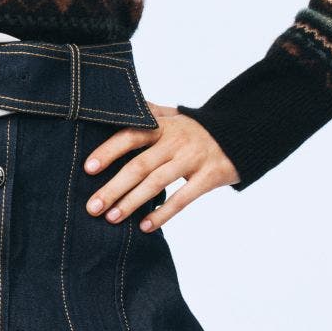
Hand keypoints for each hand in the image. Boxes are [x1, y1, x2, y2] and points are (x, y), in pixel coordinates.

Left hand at [82, 102, 240, 230]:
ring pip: (157, 183)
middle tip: (92, 206)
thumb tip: (118, 104)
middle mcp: (176, 141)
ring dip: (132, 202)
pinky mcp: (209, 177)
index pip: (131, 135)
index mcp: (163, 126)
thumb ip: (148, 112)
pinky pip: (182, 198)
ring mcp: (192, 159)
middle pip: (139, 165)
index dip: (109, 151)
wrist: (243, 135)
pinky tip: (145, 226)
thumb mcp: (174, 115)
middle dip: (113, 187)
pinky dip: (163, 213)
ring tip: (112, 218)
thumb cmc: (198, 129)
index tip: (88, 168)